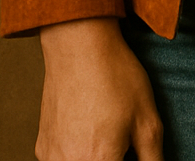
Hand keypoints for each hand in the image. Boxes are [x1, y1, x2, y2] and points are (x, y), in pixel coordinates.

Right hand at [36, 17, 163, 160]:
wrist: (78, 44)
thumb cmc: (114, 77)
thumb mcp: (147, 119)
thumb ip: (153, 159)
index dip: (129, 159)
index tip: (132, 150)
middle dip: (114, 158)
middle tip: (122, 139)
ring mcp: (52, 158)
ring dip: (95, 157)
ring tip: (105, 131)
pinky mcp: (42, 148)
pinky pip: (64, 160)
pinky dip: (77, 152)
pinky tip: (87, 128)